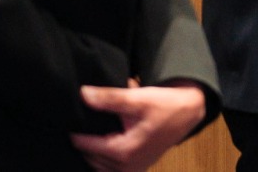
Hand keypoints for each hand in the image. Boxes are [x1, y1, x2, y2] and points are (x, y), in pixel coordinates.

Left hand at [70, 82, 206, 171]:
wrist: (189, 112)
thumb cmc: (165, 104)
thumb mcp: (139, 98)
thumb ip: (110, 98)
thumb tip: (83, 94)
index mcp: (124, 151)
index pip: (86, 146)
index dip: (76, 133)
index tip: (69, 121)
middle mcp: (127, 166)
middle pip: (90, 159)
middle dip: (84, 144)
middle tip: (79, 125)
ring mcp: (133, 170)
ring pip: (99, 167)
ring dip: (93, 153)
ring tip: (89, 135)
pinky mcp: (138, 168)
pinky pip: (111, 170)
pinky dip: (103, 160)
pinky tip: (103, 144)